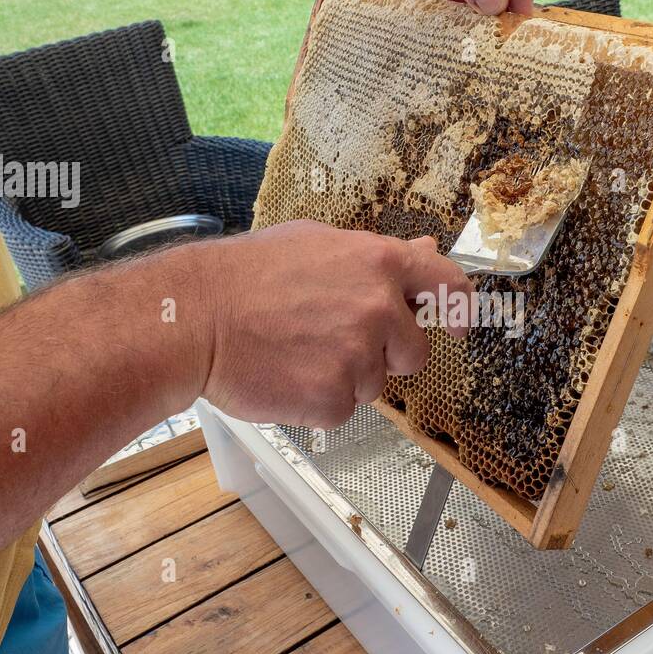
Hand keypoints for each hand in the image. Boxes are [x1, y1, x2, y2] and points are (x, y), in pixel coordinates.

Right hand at [199, 221, 472, 428]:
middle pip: (413, 352)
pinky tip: (285, 376)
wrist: (194, 319)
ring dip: (343, 378)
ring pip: (374, 384)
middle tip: (331, 341)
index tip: (458, 324)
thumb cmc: (244, 278)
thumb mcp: (315, 244)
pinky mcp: (334, 398)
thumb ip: (375, 257)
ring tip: (295, 351)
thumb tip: (424, 250)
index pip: (446, 281)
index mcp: (378, 262)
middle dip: (384, 354)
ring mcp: (358, 356)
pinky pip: (342, 410)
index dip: (459, 306)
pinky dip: (317, 402)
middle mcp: (378, 309)